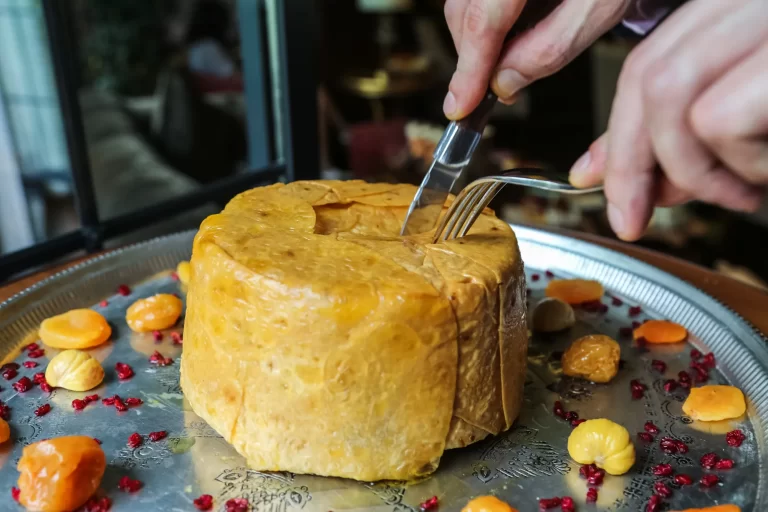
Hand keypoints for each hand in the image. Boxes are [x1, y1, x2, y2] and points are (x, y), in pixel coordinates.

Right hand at [443, 0, 630, 118]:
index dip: (468, 70)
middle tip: (488, 92)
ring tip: (502, 63)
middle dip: (472, 57)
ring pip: (465, 2)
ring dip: (476, 38)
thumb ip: (548, 49)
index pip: (481, 21)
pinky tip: (505, 33)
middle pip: (463, 11)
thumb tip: (505, 82)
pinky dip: (483, 17)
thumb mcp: (599, 9)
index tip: (461, 105)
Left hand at [570, 0, 767, 240]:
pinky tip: (764, 174)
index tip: (593, 184)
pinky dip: (738, 166)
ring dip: (691, 169)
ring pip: (670, 97)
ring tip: (738, 191)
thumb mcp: (741, 117)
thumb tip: (603, 174)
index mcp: (727, 12)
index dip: (614, 135)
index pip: (645, 65)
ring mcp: (763, 18)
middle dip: (629, 162)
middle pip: (647, 77)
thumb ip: (674, 136)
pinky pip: (718, 120)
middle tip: (634, 217)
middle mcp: (742, 4)